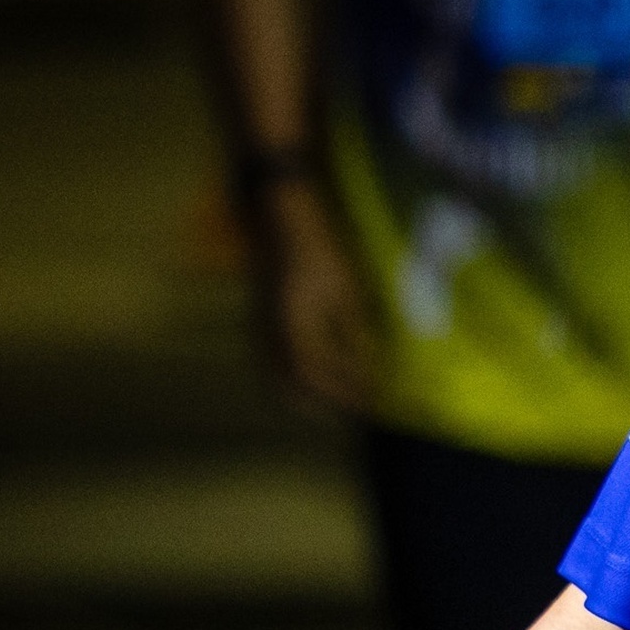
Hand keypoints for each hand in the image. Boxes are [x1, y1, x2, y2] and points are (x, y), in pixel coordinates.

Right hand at [254, 180, 377, 410]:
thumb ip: (351, 332)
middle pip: (289, 386)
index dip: (342, 391)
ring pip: (277, 379)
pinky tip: (324, 376)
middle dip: (322, 403)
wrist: (280, 219)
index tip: (369, 403)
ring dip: (308, 395)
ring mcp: (259, 330)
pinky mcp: (260, 326)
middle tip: (357, 410)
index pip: (315, 373)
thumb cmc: (319, 249)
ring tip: (343, 399)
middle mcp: (268, 333)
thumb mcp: (345, 290)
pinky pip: (273, 364)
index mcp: (291, 324)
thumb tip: (367, 367)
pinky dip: (297, 379)